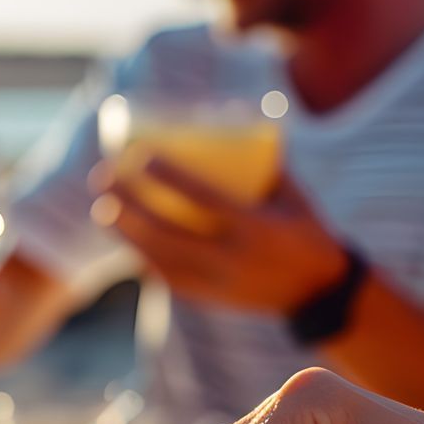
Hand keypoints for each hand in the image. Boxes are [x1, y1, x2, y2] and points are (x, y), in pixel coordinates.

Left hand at [96, 160, 349, 313]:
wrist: (319, 293)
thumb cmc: (307, 232)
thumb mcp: (294, 196)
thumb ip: (265, 164)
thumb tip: (233, 125)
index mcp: (255, 229)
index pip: (203, 200)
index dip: (169, 179)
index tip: (140, 157)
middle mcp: (233, 259)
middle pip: (168, 233)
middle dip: (131, 207)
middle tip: (105, 180)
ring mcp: (219, 283)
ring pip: (161, 260)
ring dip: (129, 236)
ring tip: (104, 211)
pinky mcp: (212, 299)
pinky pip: (170, 280)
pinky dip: (146, 261)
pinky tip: (127, 243)